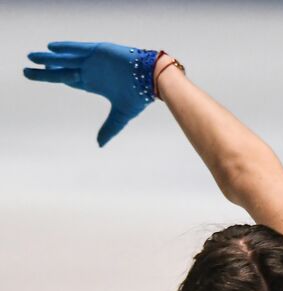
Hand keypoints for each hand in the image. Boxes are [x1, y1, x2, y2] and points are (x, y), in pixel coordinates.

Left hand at [24, 41, 159, 146]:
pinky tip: (51, 48)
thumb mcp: (120, 115)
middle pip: (62, 69)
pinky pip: (78, 48)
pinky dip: (65, 48)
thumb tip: (99, 145)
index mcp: (93, 83)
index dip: (54, 78)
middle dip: (45, 70)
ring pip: (66, 58)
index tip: (40, 77)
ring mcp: (93, 60)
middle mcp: (90, 70)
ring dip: (49, 58)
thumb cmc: (139, 95)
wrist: (152, 79)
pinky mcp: (98, 51)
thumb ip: (109, 128)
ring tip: (32, 57)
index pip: (69, 80)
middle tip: (26, 71)